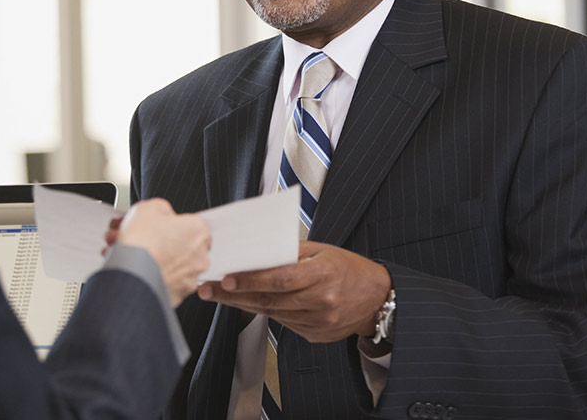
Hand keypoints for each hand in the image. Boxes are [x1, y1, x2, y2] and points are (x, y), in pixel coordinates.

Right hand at [117, 198, 210, 306]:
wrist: (133, 276)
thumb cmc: (143, 242)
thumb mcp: (148, 208)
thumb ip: (161, 208)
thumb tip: (162, 214)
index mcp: (198, 231)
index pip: (189, 224)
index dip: (167, 224)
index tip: (155, 225)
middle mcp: (199, 257)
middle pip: (176, 244)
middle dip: (154, 240)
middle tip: (136, 237)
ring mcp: (188, 279)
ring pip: (168, 264)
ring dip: (148, 257)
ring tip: (125, 251)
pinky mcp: (175, 296)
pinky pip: (161, 281)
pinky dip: (148, 275)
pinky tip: (130, 267)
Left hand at [197, 241, 389, 342]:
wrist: (377, 298)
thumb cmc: (348, 269)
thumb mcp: (323, 251)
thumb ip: (291, 252)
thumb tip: (257, 251)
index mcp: (324, 274)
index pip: (280, 279)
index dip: (251, 280)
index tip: (226, 278)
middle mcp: (321, 300)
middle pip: (270, 299)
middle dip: (234, 294)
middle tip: (209, 288)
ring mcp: (318, 321)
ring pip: (272, 314)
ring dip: (243, 304)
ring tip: (220, 295)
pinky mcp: (315, 334)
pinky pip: (283, 323)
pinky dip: (265, 312)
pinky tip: (249, 303)